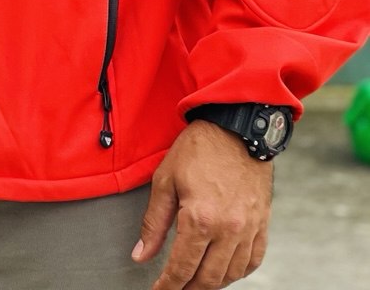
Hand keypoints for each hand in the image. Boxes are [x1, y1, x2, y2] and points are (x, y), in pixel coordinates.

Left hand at [134, 119, 272, 287]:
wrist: (236, 129)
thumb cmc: (198, 149)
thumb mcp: (165, 181)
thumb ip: (153, 223)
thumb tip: (141, 255)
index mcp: (200, 219)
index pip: (182, 268)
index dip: (168, 286)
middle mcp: (228, 230)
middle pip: (208, 279)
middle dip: (188, 289)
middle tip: (174, 288)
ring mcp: (249, 230)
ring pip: (231, 274)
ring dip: (211, 283)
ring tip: (195, 281)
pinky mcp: (263, 225)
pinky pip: (252, 261)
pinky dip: (237, 272)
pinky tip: (224, 270)